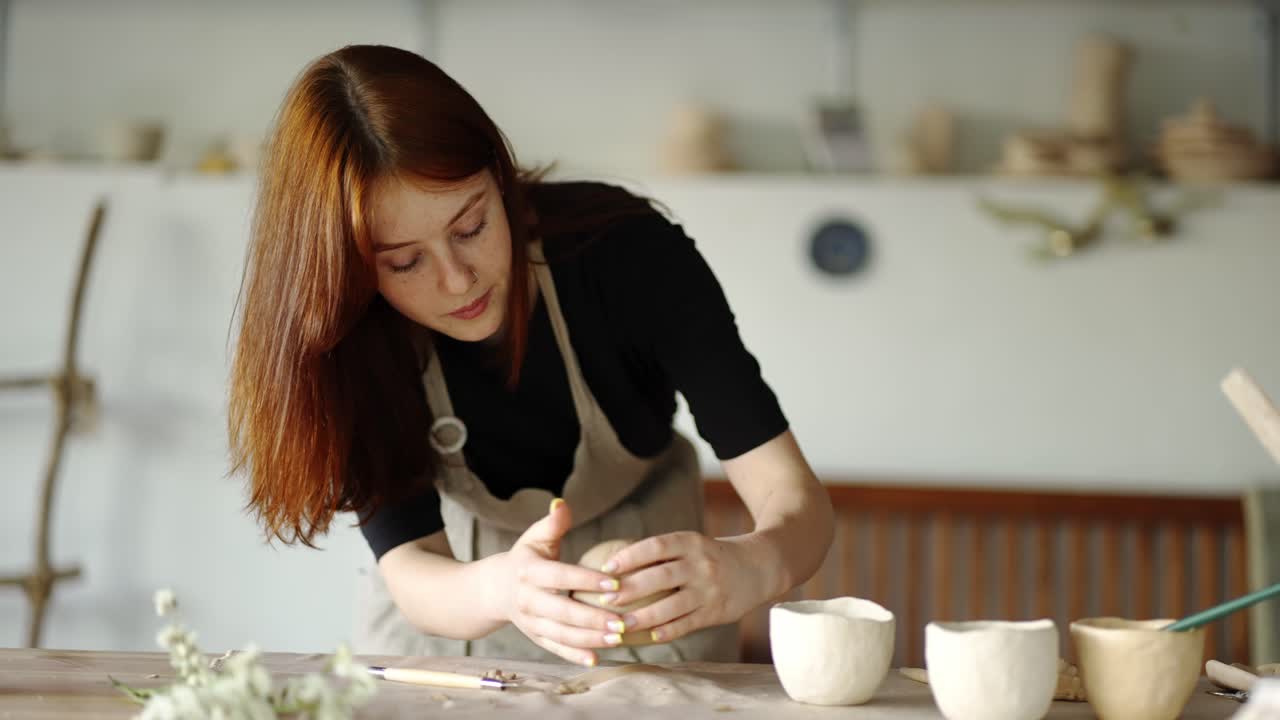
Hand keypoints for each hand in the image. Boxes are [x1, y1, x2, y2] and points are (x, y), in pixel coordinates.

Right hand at [485, 499, 628, 664]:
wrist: (494, 590)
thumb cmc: (525, 558)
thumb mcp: (535, 538)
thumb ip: (552, 523)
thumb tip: (562, 504)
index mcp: (528, 571)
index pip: (560, 575)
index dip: (587, 580)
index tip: (615, 583)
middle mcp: (527, 598)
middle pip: (562, 611)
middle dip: (593, 618)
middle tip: (623, 620)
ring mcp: (530, 621)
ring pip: (561, 634)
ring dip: (589, 639)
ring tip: (619, 638)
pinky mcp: (535, 637)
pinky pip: (555, 648)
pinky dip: (574, 655)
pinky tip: (596, 659)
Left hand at [597, 531, 774, 644]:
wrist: (759, 567)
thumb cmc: (712, 556)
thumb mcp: (692, 544)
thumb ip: (662, 554)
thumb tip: (615, 565)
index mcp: (691, 542)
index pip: (656, 546)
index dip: (630, 556)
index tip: (607, 568)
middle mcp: (701, 565)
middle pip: (660, 577)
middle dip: (630, 588)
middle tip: (604, 597)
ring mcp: (710, 590)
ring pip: (671, 606)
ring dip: (643, 617)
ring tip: (620, 624)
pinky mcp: (716, 612)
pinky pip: (687, 624)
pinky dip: (667, 631)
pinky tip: (649, 637)